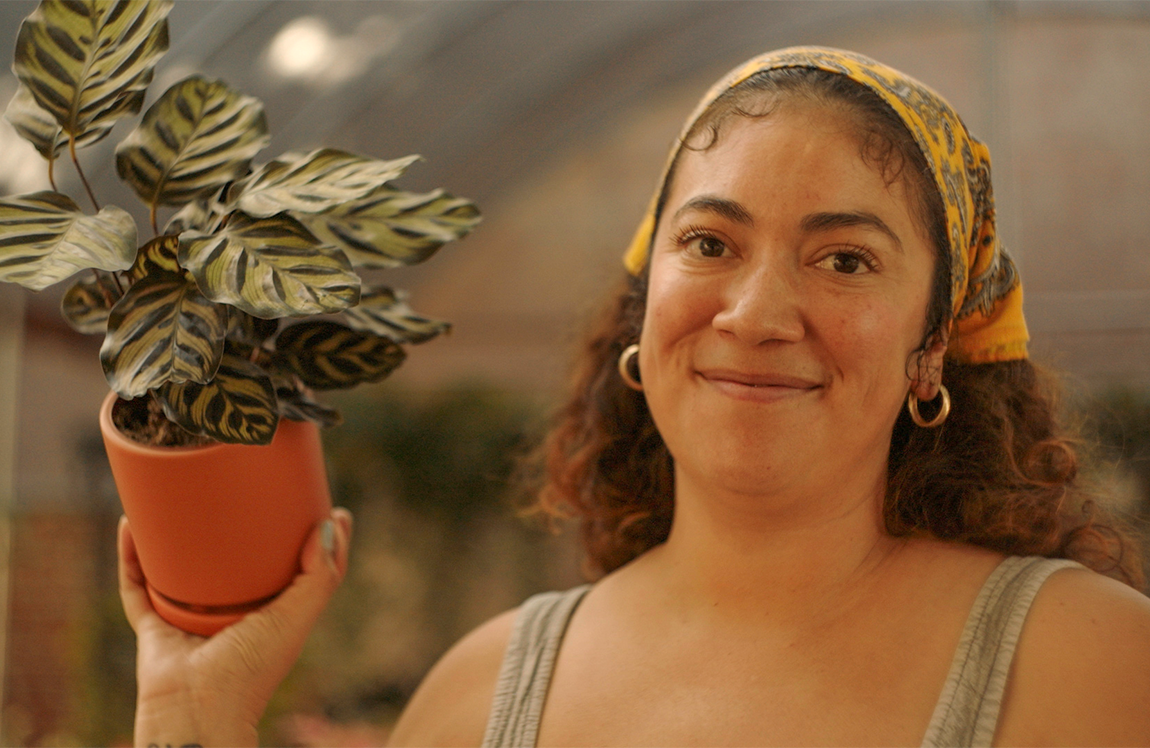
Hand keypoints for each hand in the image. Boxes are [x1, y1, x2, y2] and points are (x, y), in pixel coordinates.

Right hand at [118, 508, 351, 747]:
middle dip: (244, 526)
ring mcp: (192, 617)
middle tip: (252, 485)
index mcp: (273, 614)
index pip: (298, 569)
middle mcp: (234, 613)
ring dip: (183, 534)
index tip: (321, 502)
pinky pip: (137, 584)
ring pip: (185, 566)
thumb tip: (332, 523)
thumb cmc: (251, 673)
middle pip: (240, 561)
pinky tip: (131, 522)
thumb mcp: (295, 620)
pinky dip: (131, 555)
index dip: (311, 537)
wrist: (195, 713)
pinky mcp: (154, 625)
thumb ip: (320, 576)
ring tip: (187, 493)